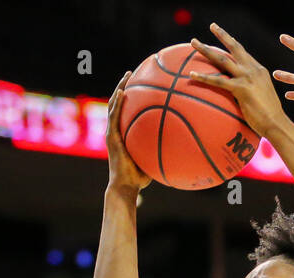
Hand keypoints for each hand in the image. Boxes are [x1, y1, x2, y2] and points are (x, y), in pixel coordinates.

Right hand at [106, 71, 151, 193]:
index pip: (127, 111)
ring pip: (114, 105)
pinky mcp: (111, 137)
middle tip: (133, 73)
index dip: (131, 97)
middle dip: (125, 86)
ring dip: (120, 88)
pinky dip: (117, 103)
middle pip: (119, 103)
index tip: (140, 84)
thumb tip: (182, 145)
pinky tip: (122, 91)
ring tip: (127, 75)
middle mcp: (116, 131)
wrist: (126, 187)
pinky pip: (114, 116)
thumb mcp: (153, 159)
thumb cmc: (140, 179)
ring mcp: (112, 133)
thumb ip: (162, 149)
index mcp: (124, 134)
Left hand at [189, 23, 286, 137]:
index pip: (243, 53)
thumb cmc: (268, 118)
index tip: (224, 36)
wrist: (276, 124)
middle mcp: (253, 70)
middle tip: (212, 26)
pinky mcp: (241, 89)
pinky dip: (204, 77)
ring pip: (222, 59)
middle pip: (235, 47)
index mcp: (259, 70)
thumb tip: (241, 96)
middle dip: (222, 35)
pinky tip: (192, 75)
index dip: (233, 44)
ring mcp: (247, 78)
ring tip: (193, 43)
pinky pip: (218, 81)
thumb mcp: (261, 98)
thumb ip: (251, 91)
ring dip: (206, 50)